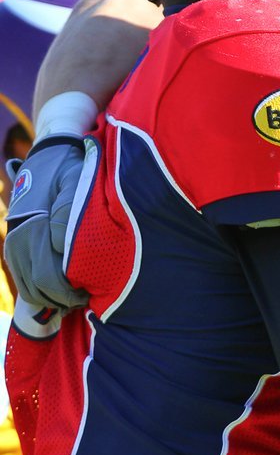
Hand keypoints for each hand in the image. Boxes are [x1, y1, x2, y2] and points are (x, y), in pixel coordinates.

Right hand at [4, 135, 88, 310]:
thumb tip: (62, 251)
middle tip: (85, 297)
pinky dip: (40, 289)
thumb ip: (69, 217)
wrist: (50, 155)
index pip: (48, 279)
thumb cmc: (72, 171)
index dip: (70, 293)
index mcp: (34, 229)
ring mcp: (14, 243)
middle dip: (63, 298)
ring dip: (50, 296)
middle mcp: (19, 239)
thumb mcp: (77, 185)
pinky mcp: (15, 245)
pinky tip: (60, 287)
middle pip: (38, 287)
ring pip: (29, 287)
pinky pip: (23, 278)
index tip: (89, 292)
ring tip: (75, 294)